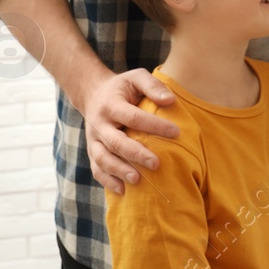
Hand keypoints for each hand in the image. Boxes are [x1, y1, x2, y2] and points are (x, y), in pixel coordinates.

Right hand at [78, 68, 179, 193]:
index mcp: (111, 104)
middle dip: (136, 154)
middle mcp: (99, 124)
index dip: (154, 125)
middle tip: (156, 163)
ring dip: (119, 170)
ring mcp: (93, 139)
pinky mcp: (92, 151)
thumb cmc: (122, 87)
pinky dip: (107, 180)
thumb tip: (171, 100)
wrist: (92, 94)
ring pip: (103, 158)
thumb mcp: (136, 77)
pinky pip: (96, 168)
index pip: (133, 117)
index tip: (176, 133)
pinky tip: (122, 190)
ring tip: (137, 180)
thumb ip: (153, 85)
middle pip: (116, 142)